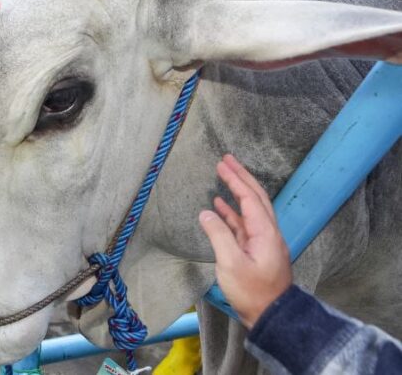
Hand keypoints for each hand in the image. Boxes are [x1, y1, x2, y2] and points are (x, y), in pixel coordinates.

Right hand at [198, 154, 291, 328]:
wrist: (271, 315)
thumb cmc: (252, 292)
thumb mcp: (231, 263)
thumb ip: (219, 235)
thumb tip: (207, 212)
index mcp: (265, 232)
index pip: (250, 198)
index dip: (236, 179)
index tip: (222, 164)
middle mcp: (268, 232)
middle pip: (256, 198)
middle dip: (241, 177)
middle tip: (226, 160)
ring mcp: (263, 242)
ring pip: (251, 209)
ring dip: (237, 192)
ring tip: (223, 177)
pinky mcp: (257, 251)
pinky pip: (244, 224)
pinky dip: (233, 212)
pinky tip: (220, 207)